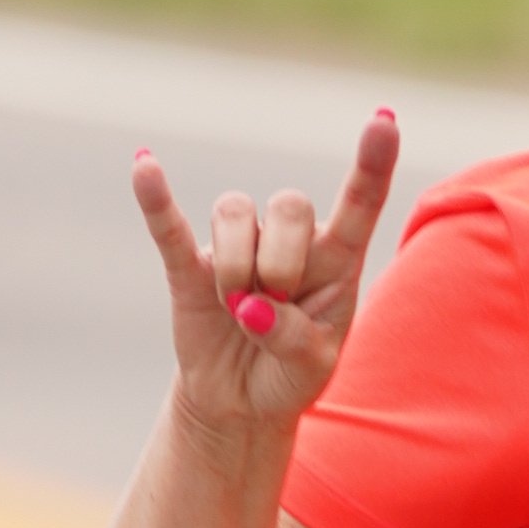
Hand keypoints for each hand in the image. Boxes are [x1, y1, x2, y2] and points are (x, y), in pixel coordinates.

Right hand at [135, 109, 401, 457]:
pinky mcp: (190, 268)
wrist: (239, 405)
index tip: (384, 121)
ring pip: (235, 214)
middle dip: (283, 260)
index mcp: (335, 260)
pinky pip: (170, 225)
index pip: (359, 203)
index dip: (372, 164)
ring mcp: (237, 249)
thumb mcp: (311, 369)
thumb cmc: (289, 375)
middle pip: (290, 204)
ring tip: (238, 313)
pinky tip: (144, 165)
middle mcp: (287, 241)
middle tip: (277, 305)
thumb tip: (251, 308)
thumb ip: (295, 339)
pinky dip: (156, 200)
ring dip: (237, 268)